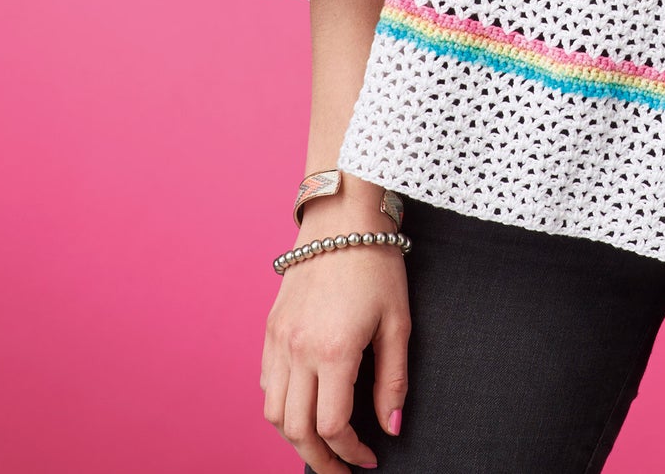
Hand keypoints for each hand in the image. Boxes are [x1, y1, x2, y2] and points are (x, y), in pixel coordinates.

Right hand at [261, 203, 409, 472]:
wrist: (342, 217)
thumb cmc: (378, 263)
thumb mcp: (399, 321)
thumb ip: (393, 380)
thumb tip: (390, 428)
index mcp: (334, 351)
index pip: (333, 426)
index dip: (352, 453)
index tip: (371, 458)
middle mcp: (298, 351)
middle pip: (296, 431)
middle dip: (319, 460)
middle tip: (342, 470)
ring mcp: (279, 340)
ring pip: (274, 413)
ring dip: (295, 438)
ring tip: (322, 445)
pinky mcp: (270, 329)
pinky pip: (266, 384)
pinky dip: (281, 406)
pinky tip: (304, 405)